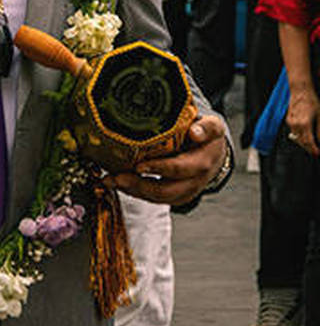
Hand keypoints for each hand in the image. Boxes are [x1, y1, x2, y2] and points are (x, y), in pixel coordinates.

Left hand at [105, 116, 227, 205]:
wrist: (215, 154)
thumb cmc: (208, 136)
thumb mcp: (212, 127)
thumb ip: (206, 128)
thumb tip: (195, 133)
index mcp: (202, 162)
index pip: (180, 168)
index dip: (159, 169)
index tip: (138, 166)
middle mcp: (194, 182)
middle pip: (166, 190)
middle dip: (139, 186)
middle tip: (117, 178)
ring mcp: (185, 192)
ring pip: (158, 198)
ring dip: (132, 191)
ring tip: (110, 181)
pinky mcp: (176, 196)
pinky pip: (154, 198)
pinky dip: (134, 192)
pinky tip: (117, 183)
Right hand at [286, 86, 319, 156]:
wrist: (300, 91)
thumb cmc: (311, 101)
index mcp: (305, 124)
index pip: (309, 142)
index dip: (314, 150)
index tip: (318, 154)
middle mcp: (295, 124)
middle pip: (302, 142)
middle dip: (309, 148)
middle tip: (316, 152)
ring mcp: (290, 122)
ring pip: (297, 138)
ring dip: (304, 143)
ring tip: (312, 145)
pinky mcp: (288, 120)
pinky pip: (294, 132)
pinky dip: (300, 136)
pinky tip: (305, 135)